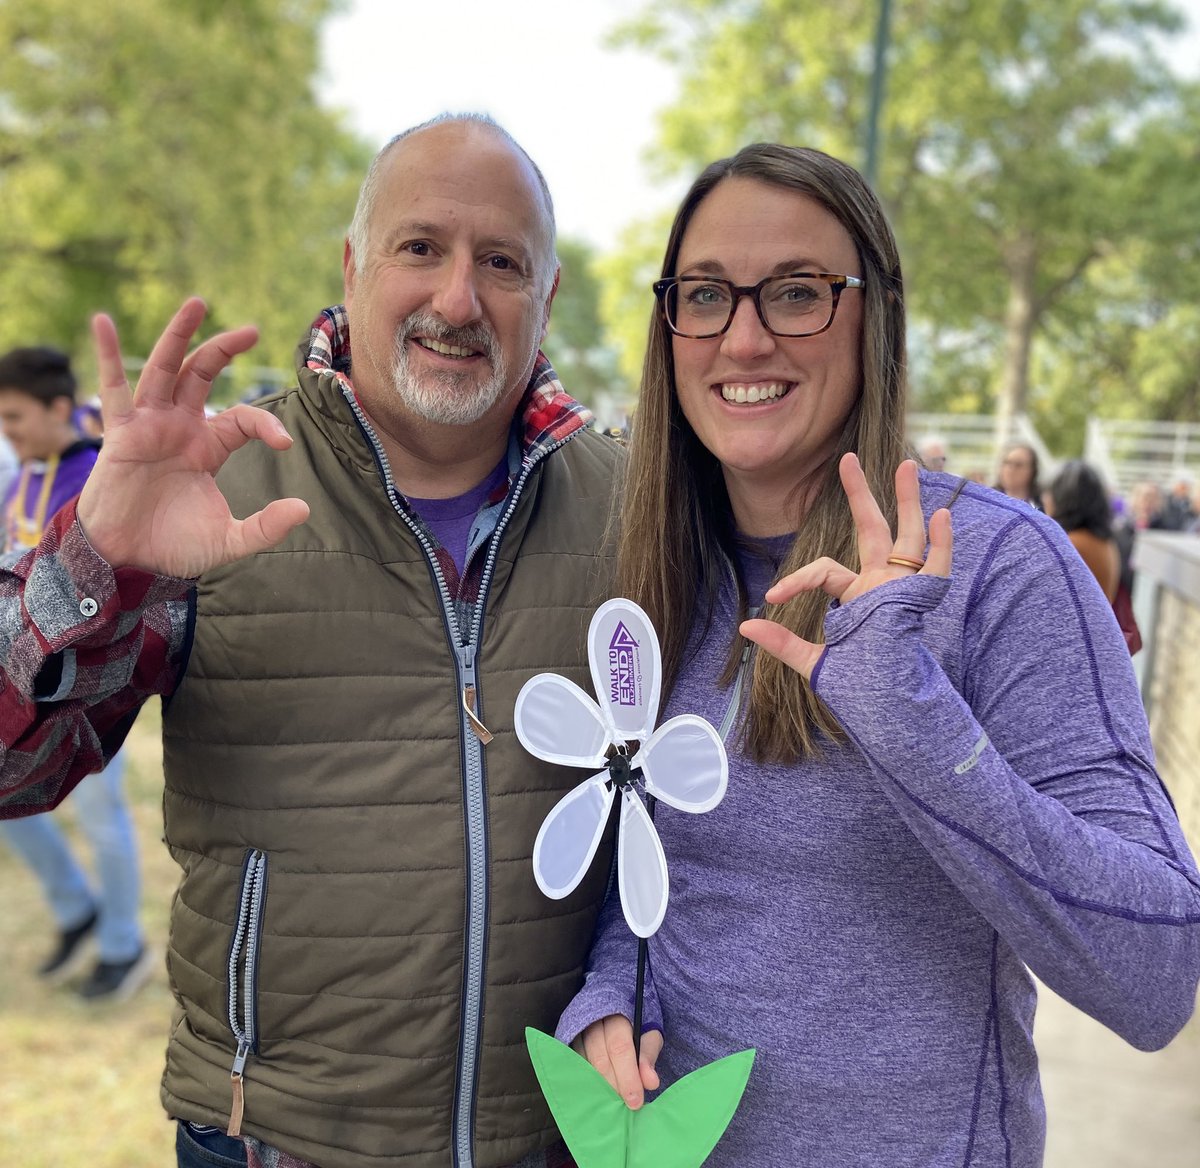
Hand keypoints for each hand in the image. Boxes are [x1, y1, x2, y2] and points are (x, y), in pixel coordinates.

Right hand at [77, 297, 309, 576]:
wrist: (130, 559)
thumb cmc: (175, 545)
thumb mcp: (229, 540)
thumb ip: (267, 527)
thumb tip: (305, 509)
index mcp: (209, 445)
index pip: (243, 417)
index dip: (266, 422)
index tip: (285, 442)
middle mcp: (181, 427)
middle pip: (204, 374)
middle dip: (225, 348)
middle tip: (254, 329)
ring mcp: (150, 425)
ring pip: (166, 369)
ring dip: (180, 335)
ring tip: (198, 303)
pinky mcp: (121, 433)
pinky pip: (112, 388)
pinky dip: (107, 355)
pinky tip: (103, 322)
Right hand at [578, 1015, 662, 1109]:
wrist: (617, 1013)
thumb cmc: (637, 1026)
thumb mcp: (650, 1034)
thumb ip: (648, 1057)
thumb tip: (651, 1083)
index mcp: (616, 1017)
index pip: (620, 1048)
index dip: (628, 1077)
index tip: (635, 1102)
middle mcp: (593, 1023)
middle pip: (601, 1060)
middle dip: (614, 1087)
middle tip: (625, 1106)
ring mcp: (578, 1034)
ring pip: (586, 1067)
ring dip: (601, 1088)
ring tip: (614, 1103)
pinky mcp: (570, 1045)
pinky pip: (577, 1068)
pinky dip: (589, 1083)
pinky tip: (599, 1095)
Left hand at [740, 453, 951, 678]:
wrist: (888, 708)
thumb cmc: (857, 687)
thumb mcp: (813, 663)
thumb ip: (783, 644)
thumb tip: (744, 628)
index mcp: (855, 596)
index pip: (822, 571)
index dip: (795, 579)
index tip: (770, 598)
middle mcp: (880, 584)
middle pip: (872, 529)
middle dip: (861, 494)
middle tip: (846, 458)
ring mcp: (902, 589)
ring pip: (907, 535)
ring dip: (907, 501)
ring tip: (904, 464)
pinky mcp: (921, 601)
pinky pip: (935, 567)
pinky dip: (941, 544)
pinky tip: (942, 515)